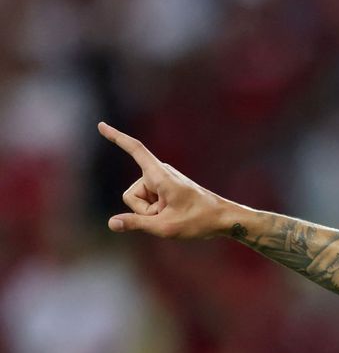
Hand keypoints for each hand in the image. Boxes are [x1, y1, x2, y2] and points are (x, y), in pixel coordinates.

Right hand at [98, 122, 234, 239]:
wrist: (223, 219)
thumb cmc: (198, 221)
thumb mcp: (164, 226)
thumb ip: (135, 223)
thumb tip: (112, 223)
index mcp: (160, 176)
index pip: (135, 150)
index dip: (117, 138)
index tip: (101, 125)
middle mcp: (159, 173)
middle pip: (131, 195)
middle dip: (144, 211)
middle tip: (169, 216)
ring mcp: (161, 181)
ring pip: (139, 201)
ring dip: (152, 213)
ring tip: (174, 215)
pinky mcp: (164, 188)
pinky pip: (148, 203)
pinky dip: (156, 213)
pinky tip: (173, 214)